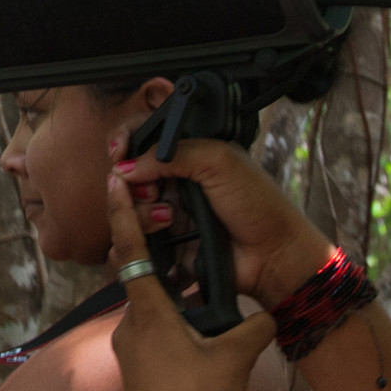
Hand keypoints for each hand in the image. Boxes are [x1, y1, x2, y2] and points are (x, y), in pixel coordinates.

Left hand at [105, 177, 278, 390]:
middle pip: (145, 279)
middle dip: (162, 256)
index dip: (123, 214)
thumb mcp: (236, 358)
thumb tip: (267, 320)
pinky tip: (201, 336)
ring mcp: (132, 351)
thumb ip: (255, 329)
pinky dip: (175, 324)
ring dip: (175, 298)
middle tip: (175, 232)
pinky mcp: (138, 372)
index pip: (133, 252)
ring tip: (206, 296)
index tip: (112, 181)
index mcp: (149, 313)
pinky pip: (156, 334)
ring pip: (153, 309)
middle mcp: (131, 326)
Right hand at [116, 139, 333, 306]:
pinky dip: (139, 239)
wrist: (272, 253)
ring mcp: (169, 213)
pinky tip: (163, 236)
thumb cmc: (257, 204)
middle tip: (153, 190)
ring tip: (168, 218)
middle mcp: (175, 181)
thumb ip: (172, 155)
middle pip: (130, 175)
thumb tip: (127, 166)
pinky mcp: (167, 246)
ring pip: (128, 209)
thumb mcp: (219, 161)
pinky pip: (136, 242)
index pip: (144, 137)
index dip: (125, 141)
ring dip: (142, 212)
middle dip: (133, 182)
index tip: (118, 152)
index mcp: (188, 154)